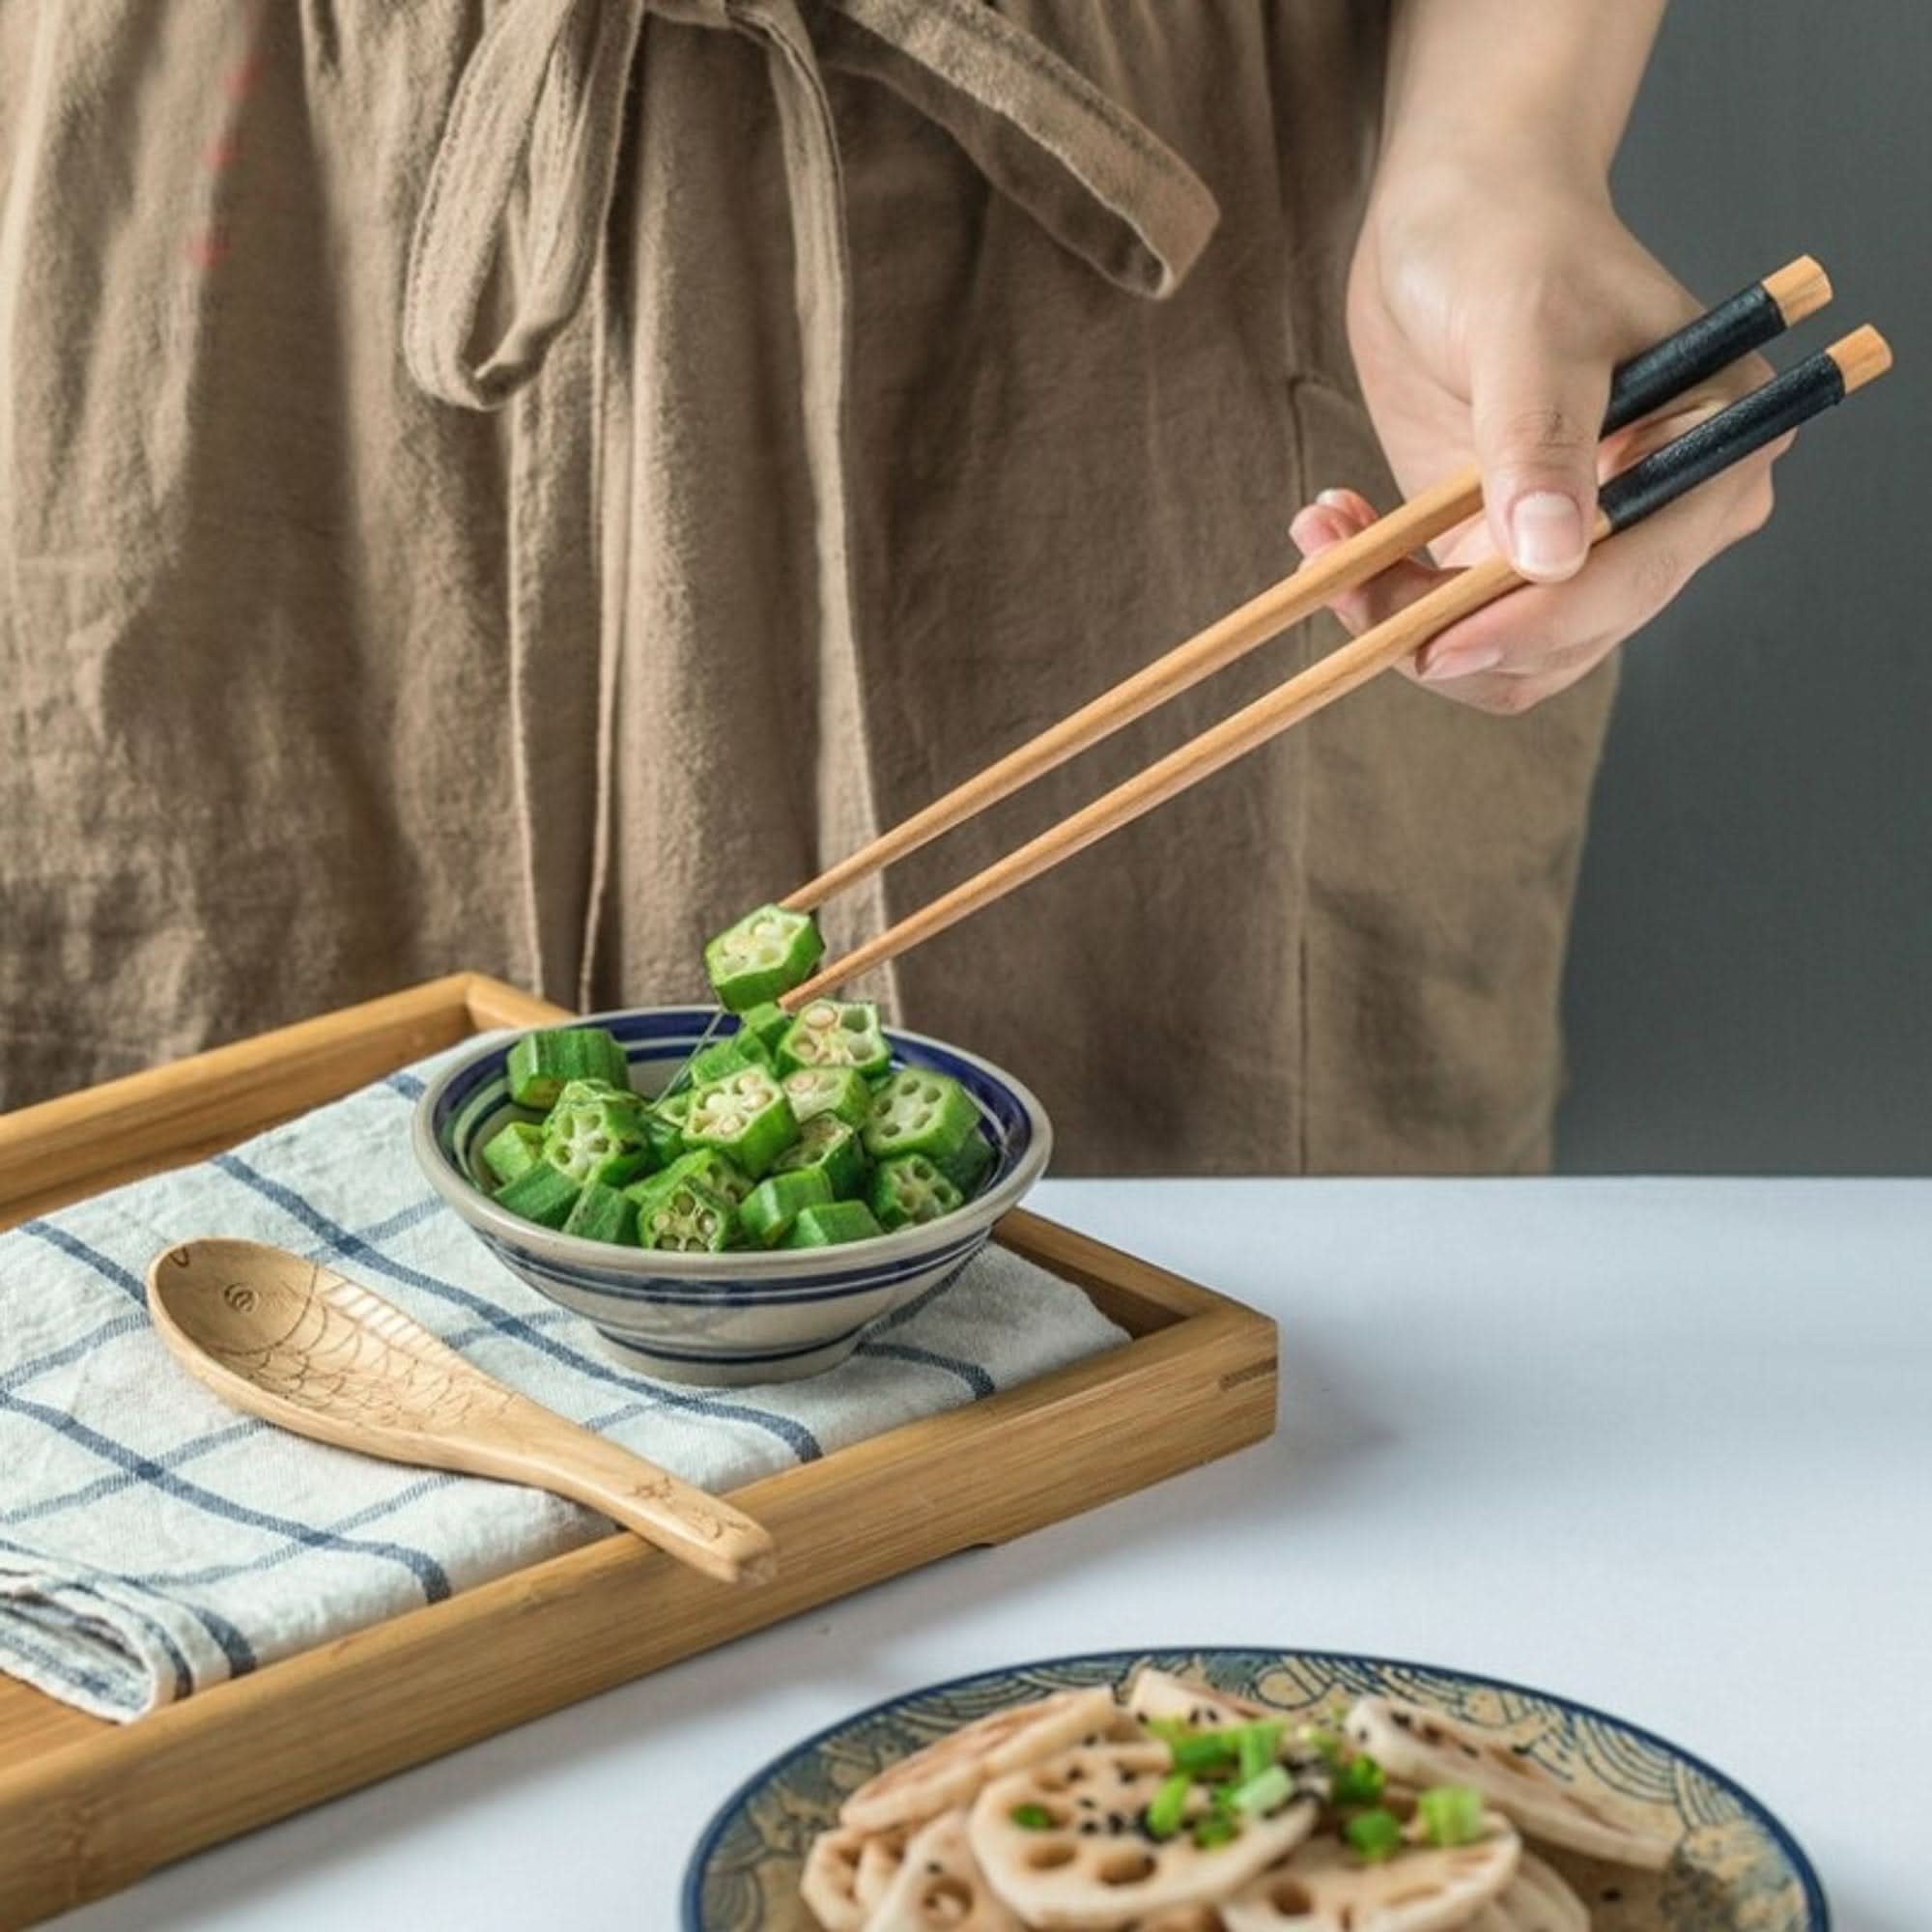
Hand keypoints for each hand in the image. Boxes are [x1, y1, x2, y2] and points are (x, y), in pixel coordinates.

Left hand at [1295, 153, 1782, 714]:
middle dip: (1445, 625)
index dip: (1534, 624)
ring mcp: (1584, 543)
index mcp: (1713, 452)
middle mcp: (1664, 517)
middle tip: (1338, 571)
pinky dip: (1384, 601)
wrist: (1455, 211)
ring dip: (1399, 618)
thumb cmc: (1511, 237)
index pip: (1633, 576)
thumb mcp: (1522, 326)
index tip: (1435, 643)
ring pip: (1497, 651)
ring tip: (1326, 538)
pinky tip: (1335, 529)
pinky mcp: (1507, 553)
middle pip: (1562, 636)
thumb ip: (1536, 440)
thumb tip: (1553, 557)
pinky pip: (1450, 621)